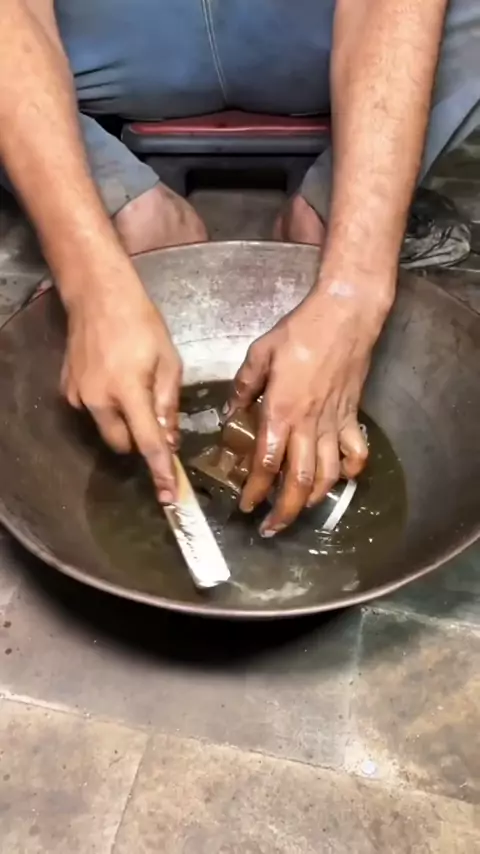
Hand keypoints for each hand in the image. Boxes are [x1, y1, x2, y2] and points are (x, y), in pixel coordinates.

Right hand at [61, 283, 181, 503]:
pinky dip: (107, 406)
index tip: (168, 496)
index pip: (148, 444)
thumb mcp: (168, 361)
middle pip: (123, 444)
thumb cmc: (140, 322)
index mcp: (128, 392)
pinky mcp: (67, 389)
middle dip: (140, 439)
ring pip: (106, 429)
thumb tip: (169, 440)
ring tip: (132, 386)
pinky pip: (92, 411)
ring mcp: (78, 396)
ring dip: (123, 421)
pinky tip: (114, 377)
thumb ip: (169, 404)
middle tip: (155, 415)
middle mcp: (98, 400)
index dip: (160, 472)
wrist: (97, 295)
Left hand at [229, 283, 392, 534]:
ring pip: (327, 475)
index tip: (246, 506)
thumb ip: (244, 386)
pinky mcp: (351, 416)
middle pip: (299, 481)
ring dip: (313, 500)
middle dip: (284, 511)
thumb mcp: (260, 354)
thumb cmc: (300, 332)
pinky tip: (340, 479)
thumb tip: (230, 410)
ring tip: (299, 511)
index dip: (255, 491)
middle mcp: (308, 425)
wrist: (345, 317)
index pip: (266, 464)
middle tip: (271, 527)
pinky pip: (355, 453)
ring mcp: (334, 423)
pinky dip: (350, 472)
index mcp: (281, 412)